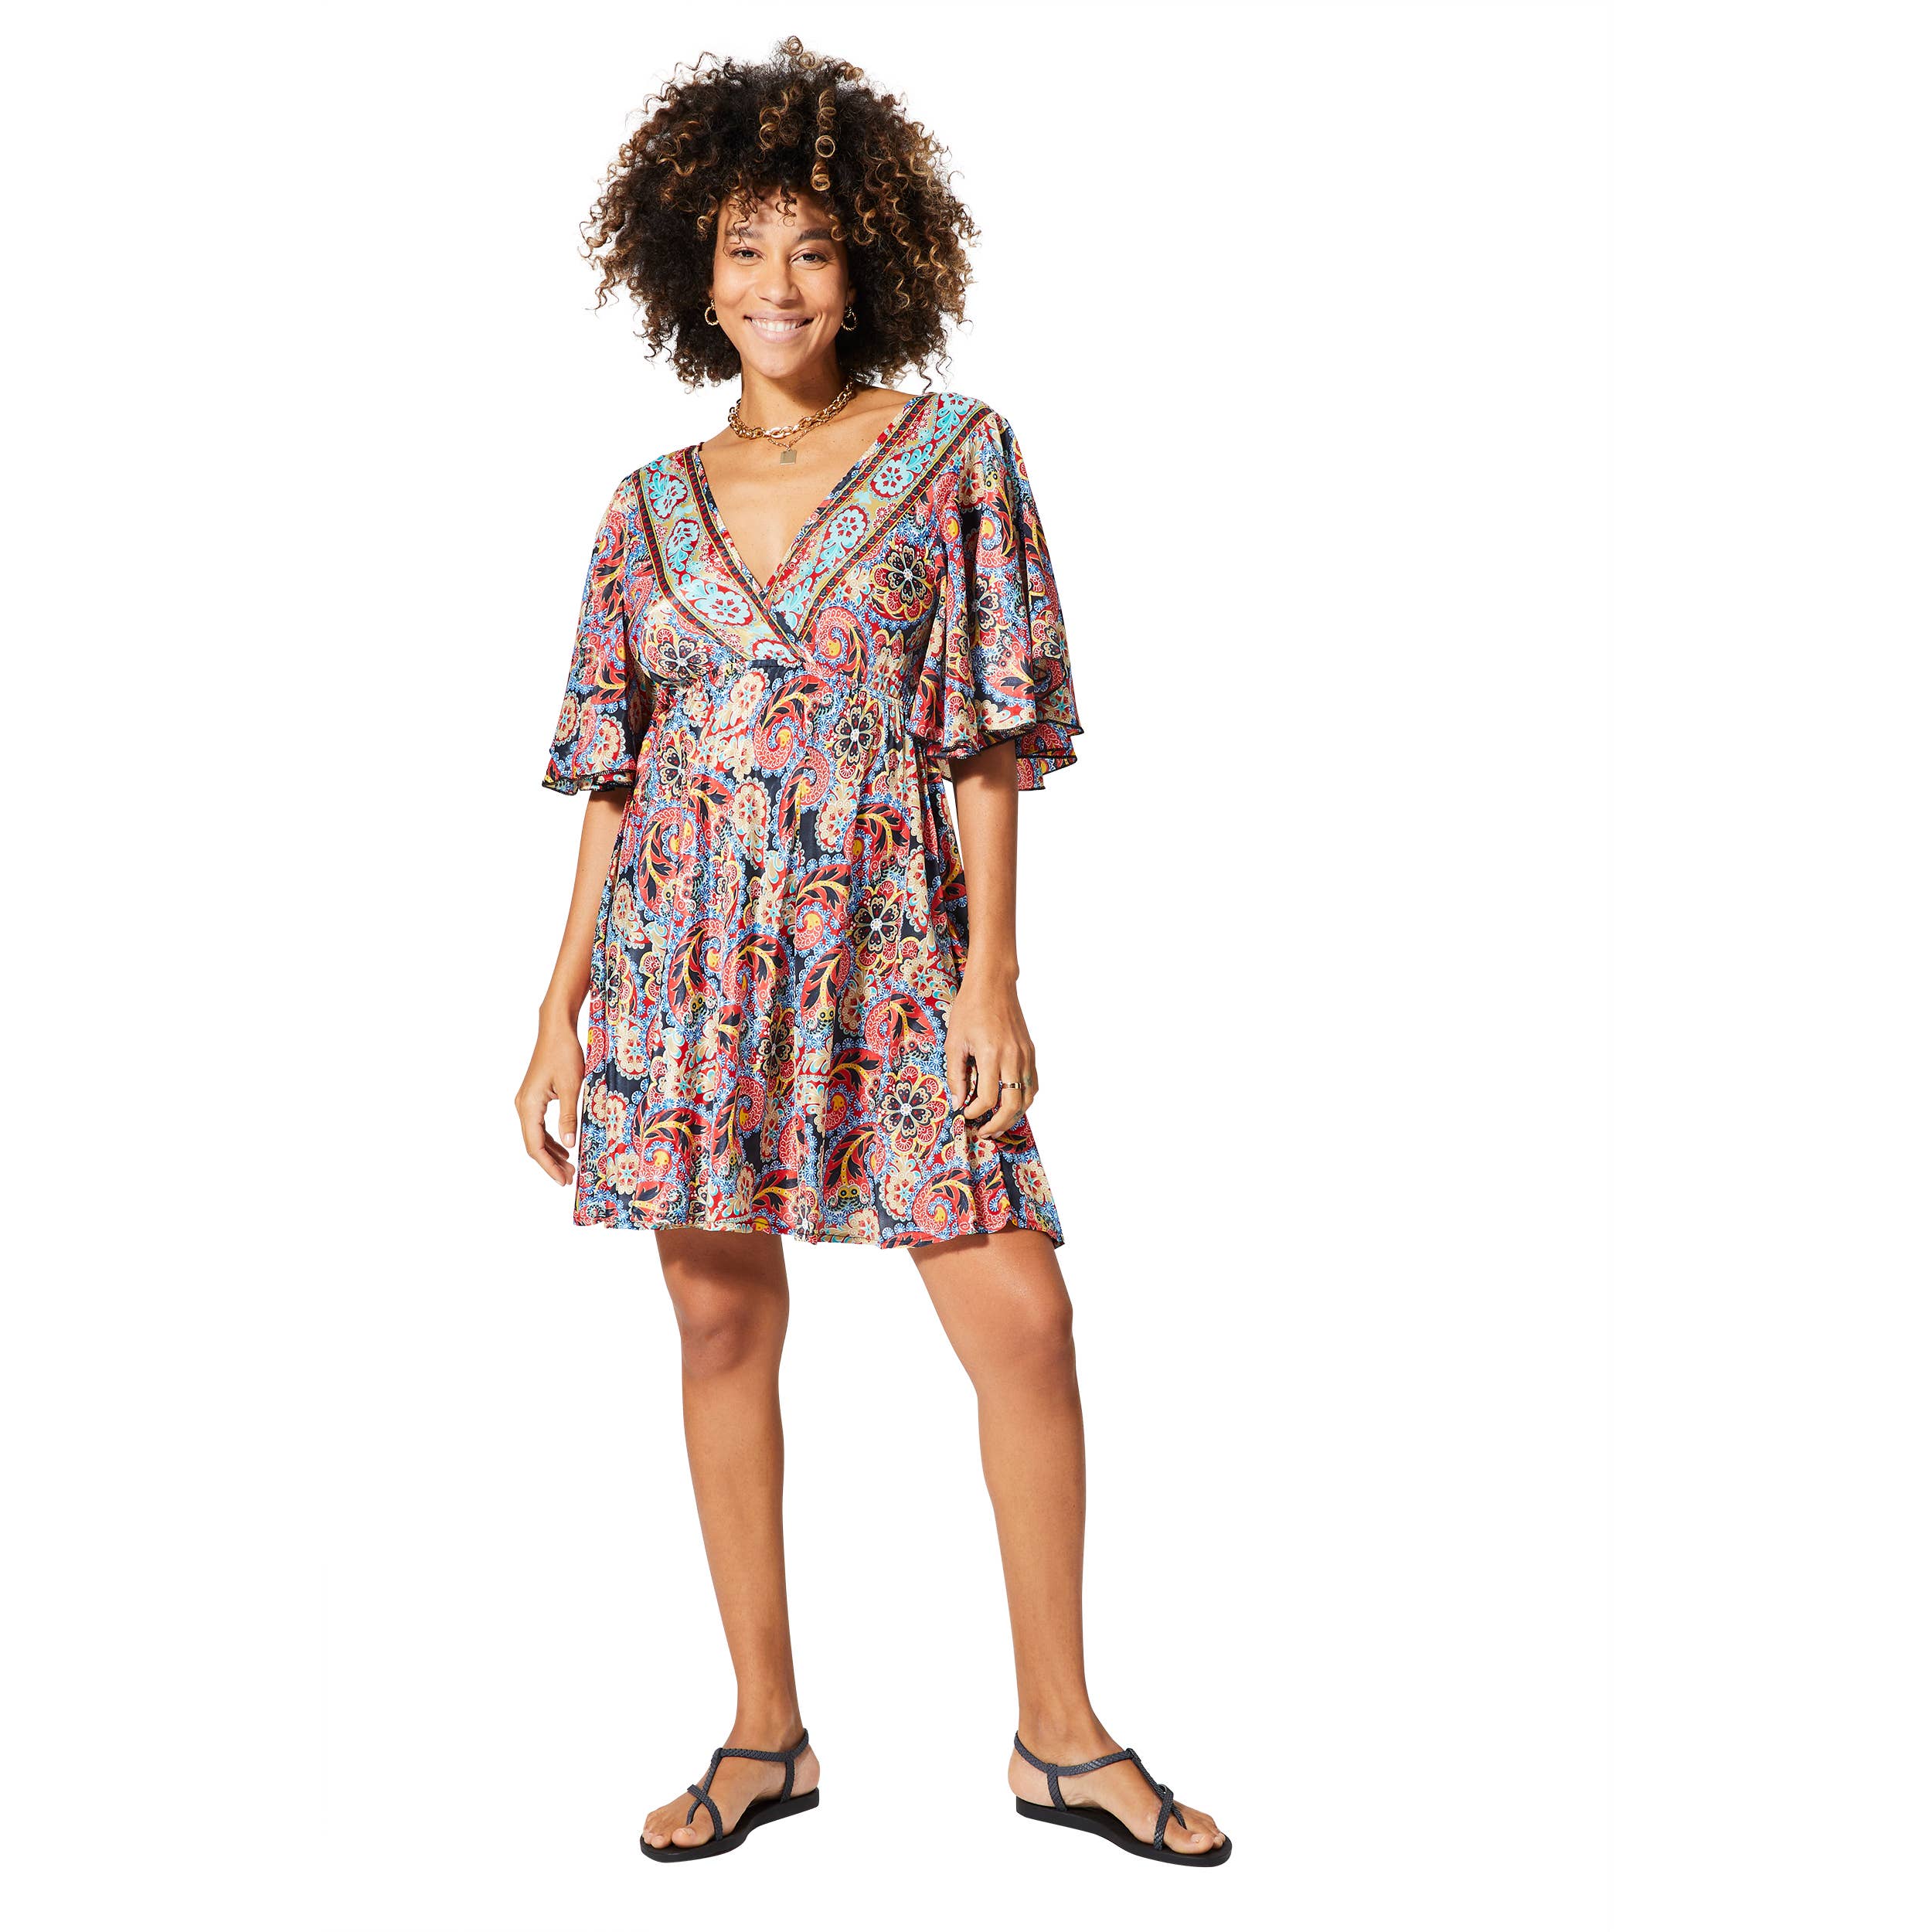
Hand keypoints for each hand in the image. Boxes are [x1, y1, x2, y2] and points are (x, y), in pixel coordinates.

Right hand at [516, 1017, 585, 1185]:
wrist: (556, 1029)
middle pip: (533, 1144)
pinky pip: (539, 1125)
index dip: (548, 1166)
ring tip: (569, 1167)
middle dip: (550, 1163)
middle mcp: (523, 1105)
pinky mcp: (534, 1097)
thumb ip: (569, 1117)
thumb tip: (569, 1145)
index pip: (534, 1145)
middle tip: (569, 1178)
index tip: (562, 1180)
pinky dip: (551, 1138)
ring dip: (551, 1152)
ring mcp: (527, 1101)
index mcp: (528, 1105)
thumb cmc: (564, 1053)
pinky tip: (564, 1147)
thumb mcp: (572, 1086)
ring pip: (536, 1135)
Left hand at [946, 965, 1037, 1142]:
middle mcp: (1013, 1057)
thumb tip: (958, 1102)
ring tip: (998, 1124)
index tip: (964, 1114)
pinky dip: (1023, 1099)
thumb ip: (956, 1075)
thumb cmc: (970, 1009)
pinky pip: (1033, 1084)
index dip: (975, 1113)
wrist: (994, 984)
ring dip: (1013, 1116)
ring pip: (1027, 1098)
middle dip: (997, 1124)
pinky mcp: (1031, 1052)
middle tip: (984, 1132)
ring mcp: (1026, 1055)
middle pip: (1012, 1105)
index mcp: (991, 1055)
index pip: (988, 1098)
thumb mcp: (954, 1041)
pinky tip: (1010, 1104)